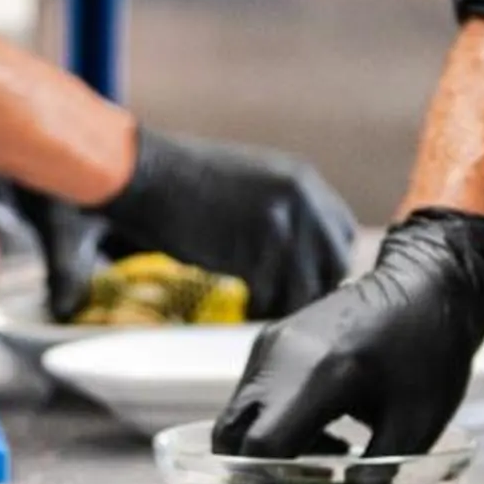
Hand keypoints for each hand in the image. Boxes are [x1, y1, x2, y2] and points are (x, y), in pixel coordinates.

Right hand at [92, 128, 357, 320]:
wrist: (143, 174)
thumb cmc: (182, 180)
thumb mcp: (249, 180)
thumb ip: (283, 211)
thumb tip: (298, 252)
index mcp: (302, 180)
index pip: (341, 234)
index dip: (324, 262)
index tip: (302, 277)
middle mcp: (302, 201)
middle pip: (334, 265)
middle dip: (310, 288)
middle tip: (280, 299)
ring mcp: (281, 226)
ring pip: (306, 288)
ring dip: (283, 304)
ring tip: (257, 306)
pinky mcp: (255, 252)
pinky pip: (272, 297)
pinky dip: (257, 308)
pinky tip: (241, 305)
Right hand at [210, 209, 483, 457]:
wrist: (429, 280)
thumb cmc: (432, 349)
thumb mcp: (417, 422)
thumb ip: (380, 478)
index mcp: (317, 377)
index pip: (260, 448)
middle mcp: (280, 359)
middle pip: (230, 437)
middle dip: (252, 477)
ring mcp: (270, 346)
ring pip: (236, 417)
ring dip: (262, 451)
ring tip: (321, 465)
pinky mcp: (271, 341)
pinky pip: (251, 396)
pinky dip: (270, 424)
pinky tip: (323, 434)